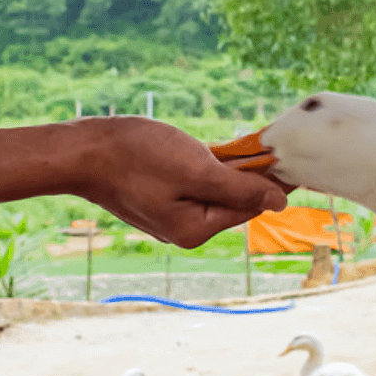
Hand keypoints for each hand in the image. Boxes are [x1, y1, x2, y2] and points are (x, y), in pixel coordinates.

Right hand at [75, 118, 286, 247]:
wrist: (80, 149)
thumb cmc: (134, 157)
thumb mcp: (196, 170)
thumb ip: (240, 189)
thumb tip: (279, 203)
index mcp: (196, 229)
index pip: (250, 206)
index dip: (275, 182)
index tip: (294, 159)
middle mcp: (186, 228)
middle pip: (235, 200)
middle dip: (255, 175)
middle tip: (277, 146)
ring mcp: (172, 214)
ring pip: (217, 189)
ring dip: (235, 168)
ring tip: (256, 145)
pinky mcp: (161, 196)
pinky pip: (197, 183)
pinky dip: (212, 167)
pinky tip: (226, 150)